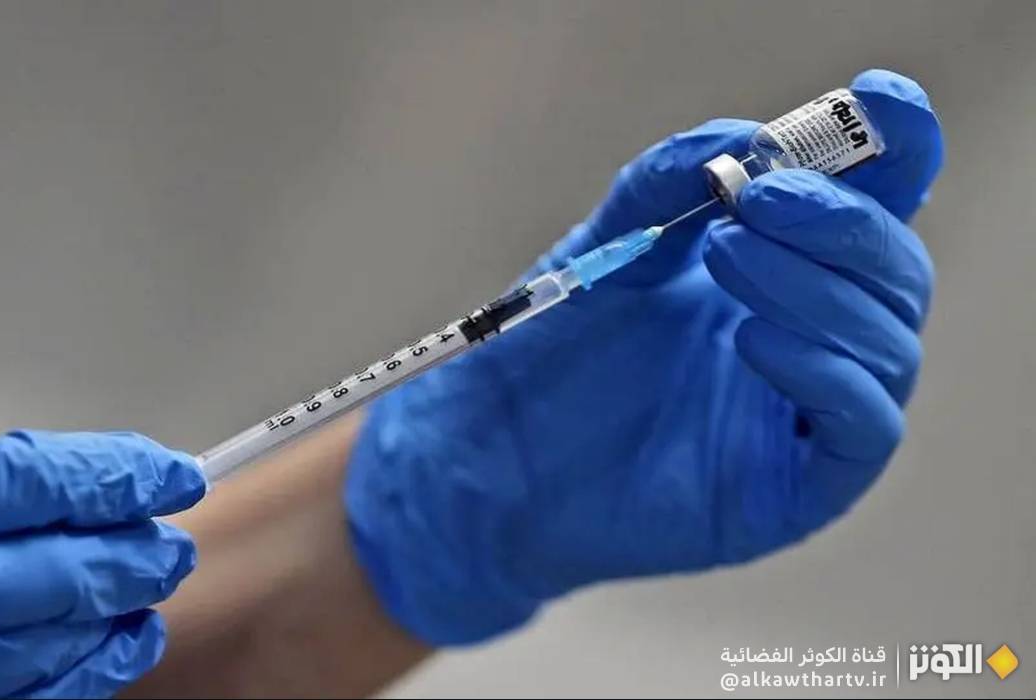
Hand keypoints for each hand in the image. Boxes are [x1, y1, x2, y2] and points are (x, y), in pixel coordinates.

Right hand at [0, 430, 205, 696]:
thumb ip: (11, 485)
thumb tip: (122, 483)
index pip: (52, 482)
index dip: (128, 476)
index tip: (177, 476)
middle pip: (77, 564)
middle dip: (144, 547)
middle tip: (174, 539)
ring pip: (78, 631)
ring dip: (131, 599)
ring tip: (157, 575)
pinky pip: (58, 693)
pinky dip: (108, 662)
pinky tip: (134, 635)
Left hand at [345, 69, 942, 643]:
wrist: (493, 453)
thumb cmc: (554, 353)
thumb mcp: (610, 245)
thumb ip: (670, 184)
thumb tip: (739, 140)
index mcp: (783, 271)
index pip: (874, 209)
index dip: (897, 153)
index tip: (875, 106)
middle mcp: (810, 338)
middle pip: (893, 271)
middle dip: (838, 221)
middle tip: (758, 197)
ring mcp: (805, 415)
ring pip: (886, 343)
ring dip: (817, 285)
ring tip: (727, 252)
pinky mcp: (796, 488)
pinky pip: (860, 427)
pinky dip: (824, 373)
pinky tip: (751, 338)